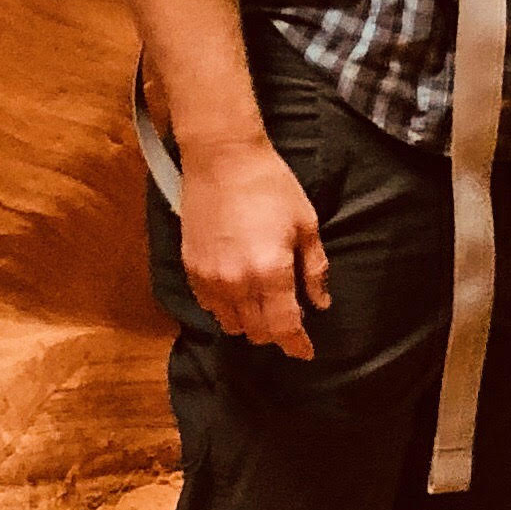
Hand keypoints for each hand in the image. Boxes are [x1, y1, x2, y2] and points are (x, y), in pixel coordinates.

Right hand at [179, 132, 330, 357]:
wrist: (222, 158)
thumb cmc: (271, 185)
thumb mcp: (306, 224)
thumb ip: (314, 268)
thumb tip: (319, 303)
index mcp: (271, 271)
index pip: (284, 327)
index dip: (297, 345)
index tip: (306, 351)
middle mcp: (238, 282)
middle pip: (257, 331)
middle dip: (276, 333)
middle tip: (288, 320)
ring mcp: (210, 278)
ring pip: (231, 324)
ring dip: (250, 324)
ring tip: (262, 307)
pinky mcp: (191, 268)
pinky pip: (209, 306)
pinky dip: (225, 309)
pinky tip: (237, 294)